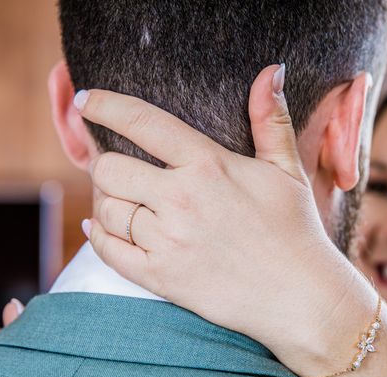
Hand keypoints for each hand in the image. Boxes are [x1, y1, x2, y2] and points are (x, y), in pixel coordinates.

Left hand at [81, 65, 356, 374]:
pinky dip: (97, 236)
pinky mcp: (162, 278)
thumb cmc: (296, 230)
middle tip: (113, 164)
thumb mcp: (287, 169)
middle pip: (109, 168)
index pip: (142, 123)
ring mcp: (168, 242)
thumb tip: (270, 70)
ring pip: (106, 210)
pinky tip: (99, 227)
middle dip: (103, 162)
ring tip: (117, 196)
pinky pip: (108, 252)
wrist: (300, 296)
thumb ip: (270, 119)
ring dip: (105, 199)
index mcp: (208, 165)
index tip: (86, 101)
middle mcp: (181, 200)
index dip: (105, 106)